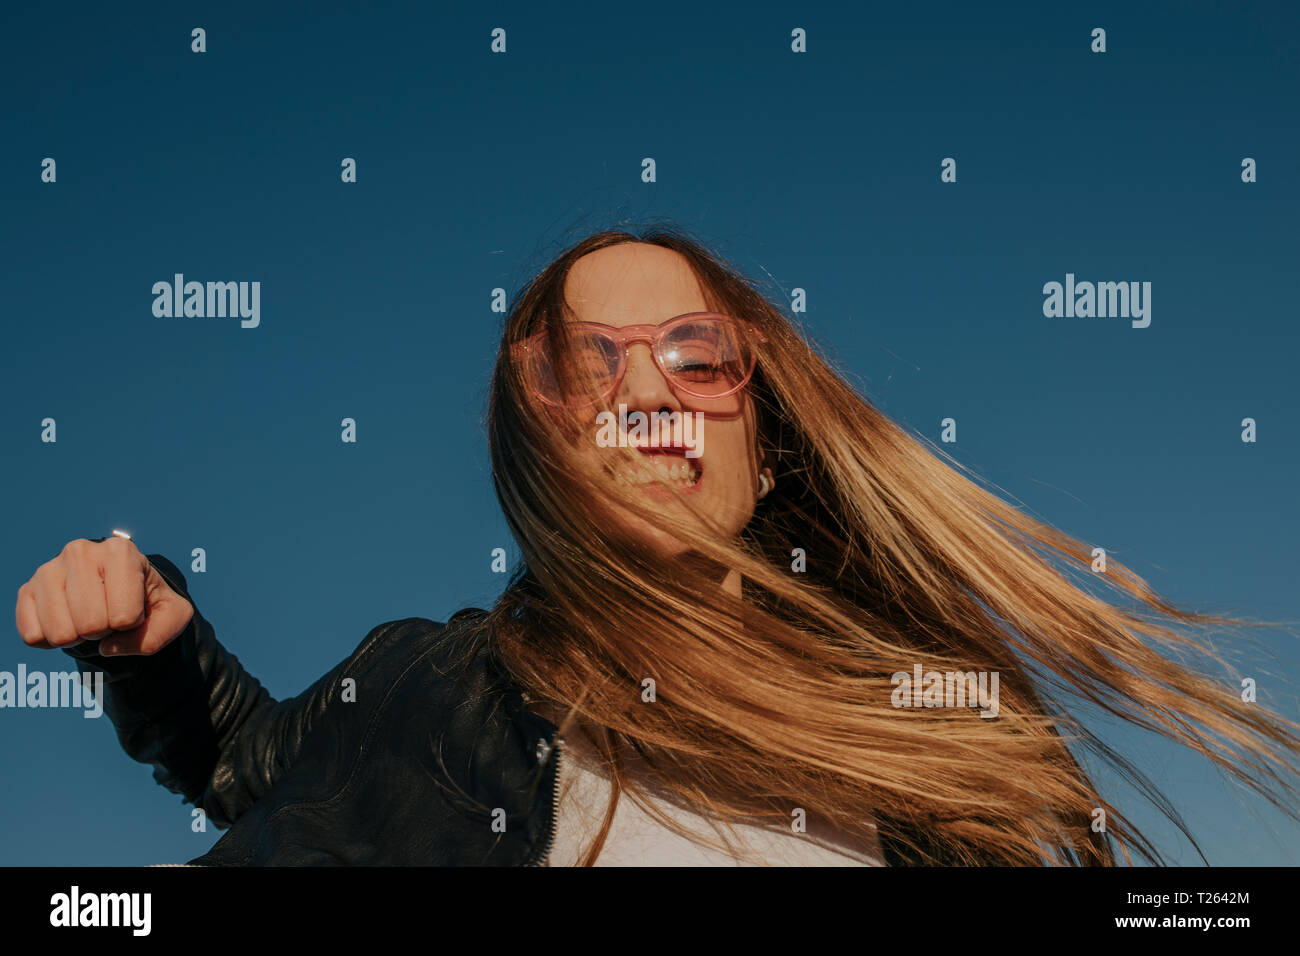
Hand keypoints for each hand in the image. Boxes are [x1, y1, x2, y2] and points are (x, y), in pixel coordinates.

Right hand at [14, 536, 193, 655]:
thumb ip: (157, 635)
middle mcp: (80, 552)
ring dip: (79, 637)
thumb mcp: (173, 615)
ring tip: (89, 617)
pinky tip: (67, 622)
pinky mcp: (27, 590)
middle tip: (109, 616)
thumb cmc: (148, 601)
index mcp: (121, 552)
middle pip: (91, 625)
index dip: (133, 624)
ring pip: (61, 633)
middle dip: (105, 631)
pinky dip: (52, 641)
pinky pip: (33, 636)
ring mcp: (49, 570)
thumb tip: (108, 646)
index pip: (125, 616)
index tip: (134, 609)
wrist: (119, 593)